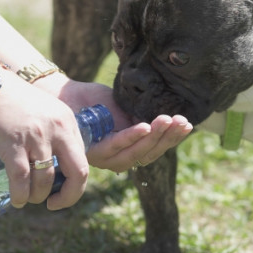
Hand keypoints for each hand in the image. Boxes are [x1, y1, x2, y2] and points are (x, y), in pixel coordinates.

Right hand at [0, 76, 88, 210]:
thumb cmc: (14, 102)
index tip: (62, 192)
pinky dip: (20, 194)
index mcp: (68, 123)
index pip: (83, 161)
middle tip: (53, 204)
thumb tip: (58, 169)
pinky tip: (17, 200)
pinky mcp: (14, 143)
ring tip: (28, 198)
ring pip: (46, 180)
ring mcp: (37, 136)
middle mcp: (58, 129)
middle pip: (78, 172)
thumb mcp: (46, 113)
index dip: (76, 184)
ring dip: (37, 195)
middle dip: (68, 196)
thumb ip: (56, 135)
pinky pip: (22, 179)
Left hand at [38, 76, 192, 171]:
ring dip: (154, 137)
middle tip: (183, 121)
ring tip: (168, 120)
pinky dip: (132, 136)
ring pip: (135, 153)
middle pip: (148, 154)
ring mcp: (103, 157)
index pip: (154, 149)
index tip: (188, 124)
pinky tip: (146, 125)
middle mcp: (115, 158)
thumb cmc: (92, 101)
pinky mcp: (91, 150)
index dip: (172, 139)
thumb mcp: (123, 108)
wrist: (63, 94)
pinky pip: (116, 145)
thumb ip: (141, 118)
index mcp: (125, 149)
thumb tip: (167, 120)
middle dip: (168, 138)